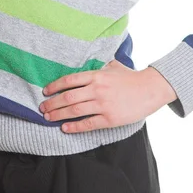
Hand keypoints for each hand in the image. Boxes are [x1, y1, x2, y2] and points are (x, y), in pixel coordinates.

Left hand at [39, 61, 176, 132]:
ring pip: (75, 111)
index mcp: (96, 75)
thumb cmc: (131, 77)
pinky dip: (74, 127)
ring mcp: (103, 104)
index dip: (55, 86)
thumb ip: (98, 66)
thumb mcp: (112, 66)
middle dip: (53, 103)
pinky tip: (64, 128)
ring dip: (59, 114)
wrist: (150, 89)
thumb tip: (86, 65)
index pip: (69, 80)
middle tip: (42, 108)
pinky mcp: (110, 118)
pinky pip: (88, 124)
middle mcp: (97, 89)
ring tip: (48, 117)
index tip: (45, 91)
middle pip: (68, 97)